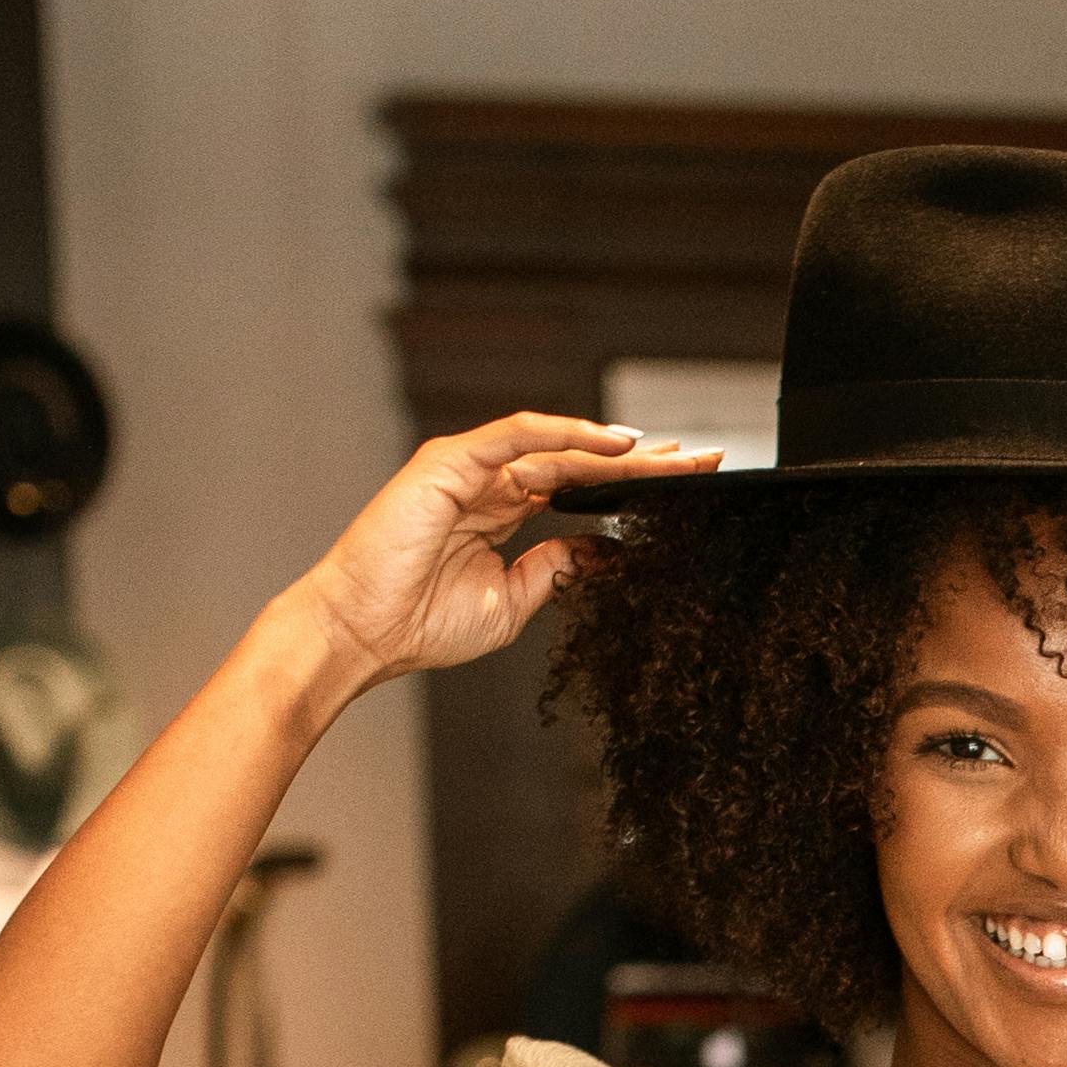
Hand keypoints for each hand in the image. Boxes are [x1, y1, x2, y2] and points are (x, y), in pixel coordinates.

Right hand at [288, 415, 713, 689]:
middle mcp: (491, 482)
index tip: (687, 489)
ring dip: (618, 449)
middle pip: (581, 461)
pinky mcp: (451, 460)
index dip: (633, 486)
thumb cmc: (419, 621)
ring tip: (670, 454)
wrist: (363, 631)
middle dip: (643, 462)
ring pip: (558, 445)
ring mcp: (471, 467)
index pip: (581, 488)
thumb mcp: (511, 602)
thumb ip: (557, 570)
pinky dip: (567, 435)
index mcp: (503, 512)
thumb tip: (606, 551)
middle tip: (702, 460)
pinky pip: (519, 435)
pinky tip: (614, 444)